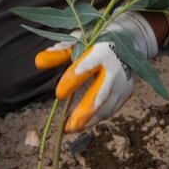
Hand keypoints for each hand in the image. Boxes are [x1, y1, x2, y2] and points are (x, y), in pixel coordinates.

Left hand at [34, 12, 158, 132]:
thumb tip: (38, 62)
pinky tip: (83, 124)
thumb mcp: (79, 42)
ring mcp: (124, 83)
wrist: (131, 39)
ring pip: (107, 106)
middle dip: (84, 111)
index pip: (88, 66)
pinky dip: (97, 118)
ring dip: (89, 120)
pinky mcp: (127, 92)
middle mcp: (116, 69)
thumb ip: (59, 54)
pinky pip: (112, 109)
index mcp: (103, 52)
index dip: (73, 80)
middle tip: (67, 125)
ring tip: (70, 129)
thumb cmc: (98, 40)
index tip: (59, 93)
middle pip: (100, 94)